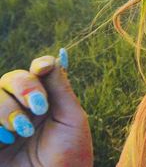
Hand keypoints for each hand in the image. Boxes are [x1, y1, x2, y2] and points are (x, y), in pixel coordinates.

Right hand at [0, 49, 92, 165]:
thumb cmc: (69, 155)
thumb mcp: (71, 118)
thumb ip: (59, 88)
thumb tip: (49, 58)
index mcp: (45, 100)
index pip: (35, 72)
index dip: (38, 67)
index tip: (42, 69)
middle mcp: (21, 108)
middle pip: (10, 79)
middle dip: (24, 88)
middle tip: (38, 108)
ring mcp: (2, 123)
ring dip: (7, 110)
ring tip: (21, 132)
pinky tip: (6, 137)